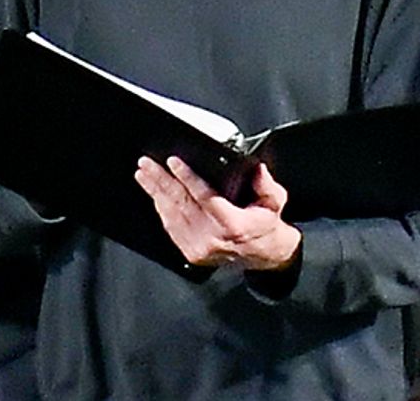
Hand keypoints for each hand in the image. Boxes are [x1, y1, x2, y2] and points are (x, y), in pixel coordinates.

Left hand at [135, 155, 301, 272]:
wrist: (265, 256)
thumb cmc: (267, 225)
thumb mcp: (275, 200)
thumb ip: (266, 183)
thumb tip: (256, 167)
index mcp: (233, 224)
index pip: (204, 196)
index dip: (187, 177)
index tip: (173, 162)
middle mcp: (212, 238)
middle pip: (180, 204)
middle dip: (161, 181)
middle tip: (147, 164)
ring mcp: (199, 248)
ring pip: (170, 216)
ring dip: (155, 193)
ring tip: (144, 175)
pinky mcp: (191, 254)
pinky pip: (171, 229)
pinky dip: (161, 210)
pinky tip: (155, 196)